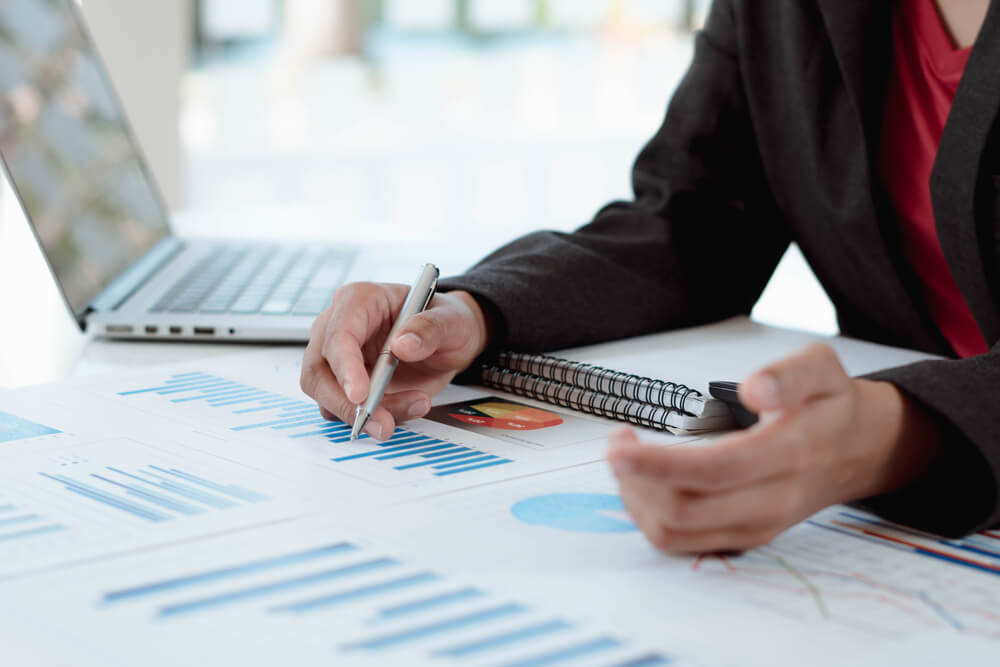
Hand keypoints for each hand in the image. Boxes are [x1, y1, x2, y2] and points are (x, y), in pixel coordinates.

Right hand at [300, 283, 489, 438]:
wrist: (450, 341)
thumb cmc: (445, 321)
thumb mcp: (451, 318)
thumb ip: (430, 328)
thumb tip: (402, 345)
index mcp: (359, 300)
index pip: (338, 334)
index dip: (345, 367)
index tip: (361, 395)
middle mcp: (339, 327)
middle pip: (318, 371)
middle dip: (347, 403)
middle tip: (383, 423)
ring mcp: (339, 359)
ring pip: (328, 396)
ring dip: (364, 415)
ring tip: (412, 407)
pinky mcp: (347, 385)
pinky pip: (346, 410)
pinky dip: (372, 418)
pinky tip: (404, 410)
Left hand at [607, 343, 941, 553]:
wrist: (860, 451)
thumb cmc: (830, 405)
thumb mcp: (821, 368)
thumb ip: (789, 375)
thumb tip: (755, 391)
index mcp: (788, 454)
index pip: (713, 471)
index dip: (658, 463)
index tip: (619, 445)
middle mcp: (771, 501)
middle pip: (683, 511)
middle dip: (635, 479)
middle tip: (619, 443)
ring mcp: (756, 526)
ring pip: (675, 533)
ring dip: (637, 499)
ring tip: (630, 459)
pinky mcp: (742, 538)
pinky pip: (682, 542)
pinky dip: (649, 515)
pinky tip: (646, 480)